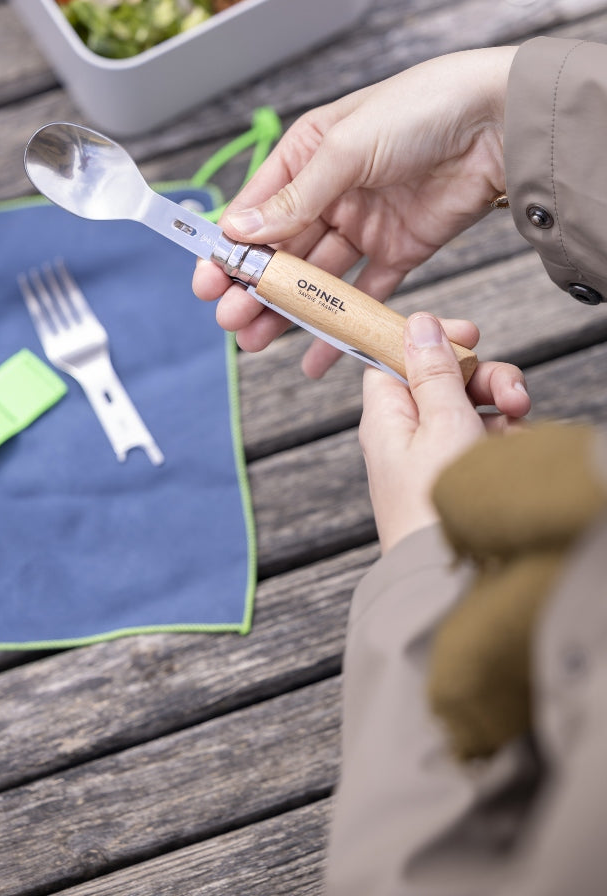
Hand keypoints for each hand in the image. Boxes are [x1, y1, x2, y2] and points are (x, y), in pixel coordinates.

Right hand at [193, 47, 516, 376]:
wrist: (501, 122)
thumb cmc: (422, 109)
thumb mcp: (346, 147)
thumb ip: (297, 196)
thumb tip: (243, 230)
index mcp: (310, 153)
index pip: (259, 207)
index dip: (231, 247)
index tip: (209, 281)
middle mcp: (333, 190)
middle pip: (284, 248)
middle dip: (255, 287)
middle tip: (231, 320)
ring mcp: (366, 223)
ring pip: (317, 276)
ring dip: (289, 309)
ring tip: (258, 340)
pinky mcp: (401, 249)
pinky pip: (365, 293)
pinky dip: (343, 324)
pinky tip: (316, 353)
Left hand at [360, 313, 529, 553]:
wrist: (450, 580)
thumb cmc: (437, 506)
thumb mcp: (442, 423)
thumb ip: (435, 371)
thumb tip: (418, 324)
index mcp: (386, 416)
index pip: (396, 357)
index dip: (432, 340)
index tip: (470, 334)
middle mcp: (406, 435)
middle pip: (444, 381)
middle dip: (485, 380)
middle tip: (513, 394)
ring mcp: (434, 458)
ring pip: (472, 411)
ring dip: (502, 412)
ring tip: (519, 428)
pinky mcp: (459, 479)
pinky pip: (486, 444)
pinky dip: (505, 442)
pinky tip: (517, 453)